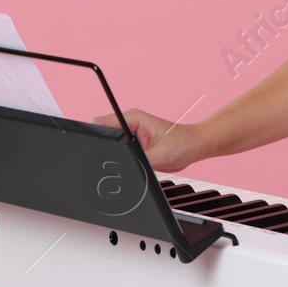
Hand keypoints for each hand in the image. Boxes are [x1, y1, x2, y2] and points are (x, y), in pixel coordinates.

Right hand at [91, 109, 205, 173]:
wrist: (194, 147)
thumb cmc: (183, 144)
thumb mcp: (159, 156)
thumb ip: (138, 161)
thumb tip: (123, 167)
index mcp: (133, 119)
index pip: (103, 122)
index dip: (95, 134)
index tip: (93, 147)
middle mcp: (130, 124)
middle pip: (104, 133)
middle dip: (103, 146)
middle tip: (110, 160)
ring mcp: (132, 134)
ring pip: (111, 143)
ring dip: (113, 153)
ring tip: (124, 162)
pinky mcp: (135, 144)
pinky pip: (120, 150)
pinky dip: (120, 158)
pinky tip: (128, 164)